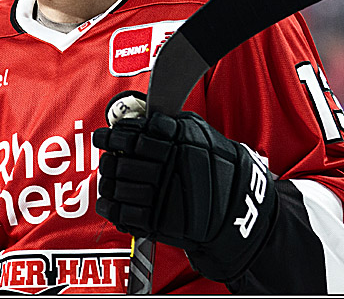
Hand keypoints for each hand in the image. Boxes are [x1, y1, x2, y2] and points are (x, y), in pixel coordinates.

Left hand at [92, 105, 277, 281]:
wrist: (239, 208)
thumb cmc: (217, 166)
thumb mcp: (199, 132)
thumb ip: (169, 123)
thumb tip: (138, 121)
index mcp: (177, 142)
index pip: (133, 135)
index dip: (113, 136)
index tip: (103, 136)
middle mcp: (169, 167)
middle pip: (121, 162)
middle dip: (108, 161)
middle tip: (107, 159)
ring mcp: (164, 196)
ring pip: (118, 187)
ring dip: (106, 183)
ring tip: (107, 179)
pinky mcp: (160, 222)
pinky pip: (124, 214)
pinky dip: (110, 207)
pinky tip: (108, 201)